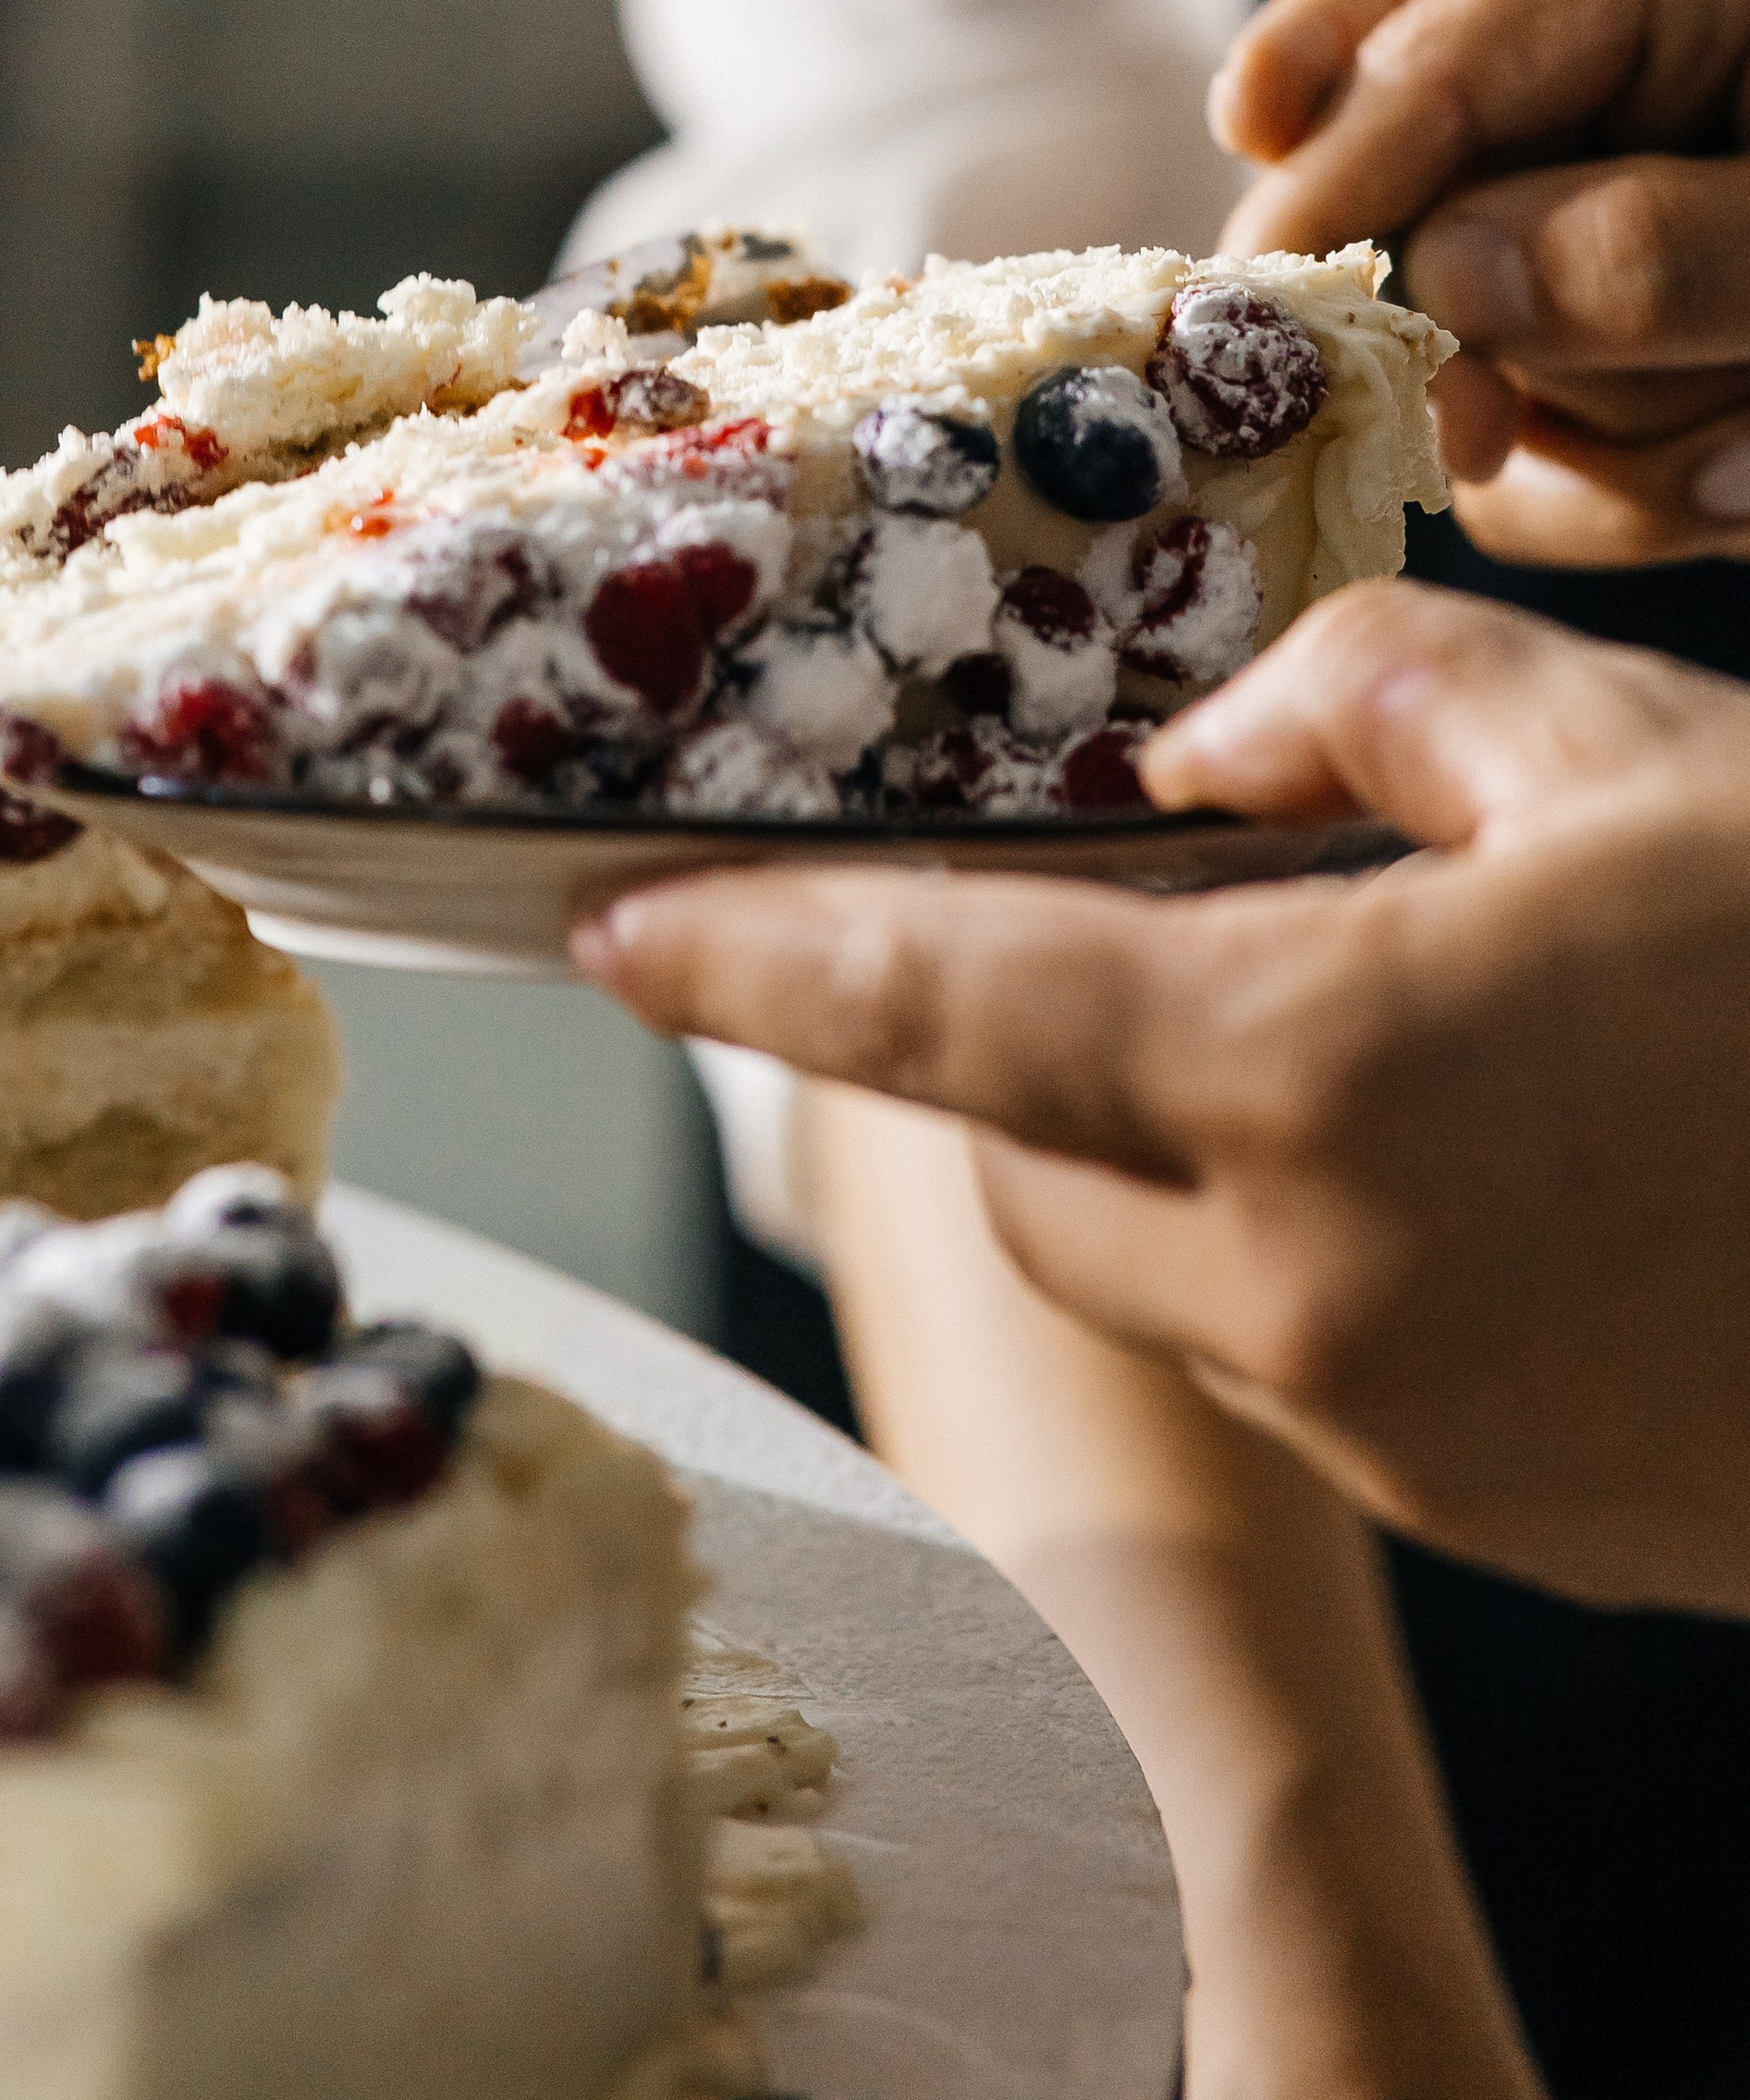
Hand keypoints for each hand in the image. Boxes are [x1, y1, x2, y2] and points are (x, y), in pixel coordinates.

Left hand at [573, 581, 1749, 1614]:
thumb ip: (1371, 708)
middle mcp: (1317, 1296)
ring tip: (1305, 1009)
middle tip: (1078, 913)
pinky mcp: (1498, 1513)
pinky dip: (1291, 1236)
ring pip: (1159, 1262)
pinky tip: (1439, 1143)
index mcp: (1316, 1081)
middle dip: (1005, 1039)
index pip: (941, 1012)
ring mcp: (1406, 1436)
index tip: (600, 928)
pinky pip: (1300, 1358)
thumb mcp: (1621, 755)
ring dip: (1157, 1137)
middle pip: (1029, 1157)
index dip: (749, 962)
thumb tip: (1212, 752)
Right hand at [1212, 0, 1749, 565]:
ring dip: (1607, 414)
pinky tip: (1744, 461)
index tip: (1247, 311)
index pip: (1445, 43)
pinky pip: (1556, 338)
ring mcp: (1632, 74)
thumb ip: (1677, 254)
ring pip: (1482, 266)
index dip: (1333, 184)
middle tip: (1544, 443)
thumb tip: (1452, 274)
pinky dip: (1641, 439)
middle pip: (1414, 131)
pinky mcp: (1647, 195)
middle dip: (1489, 322)